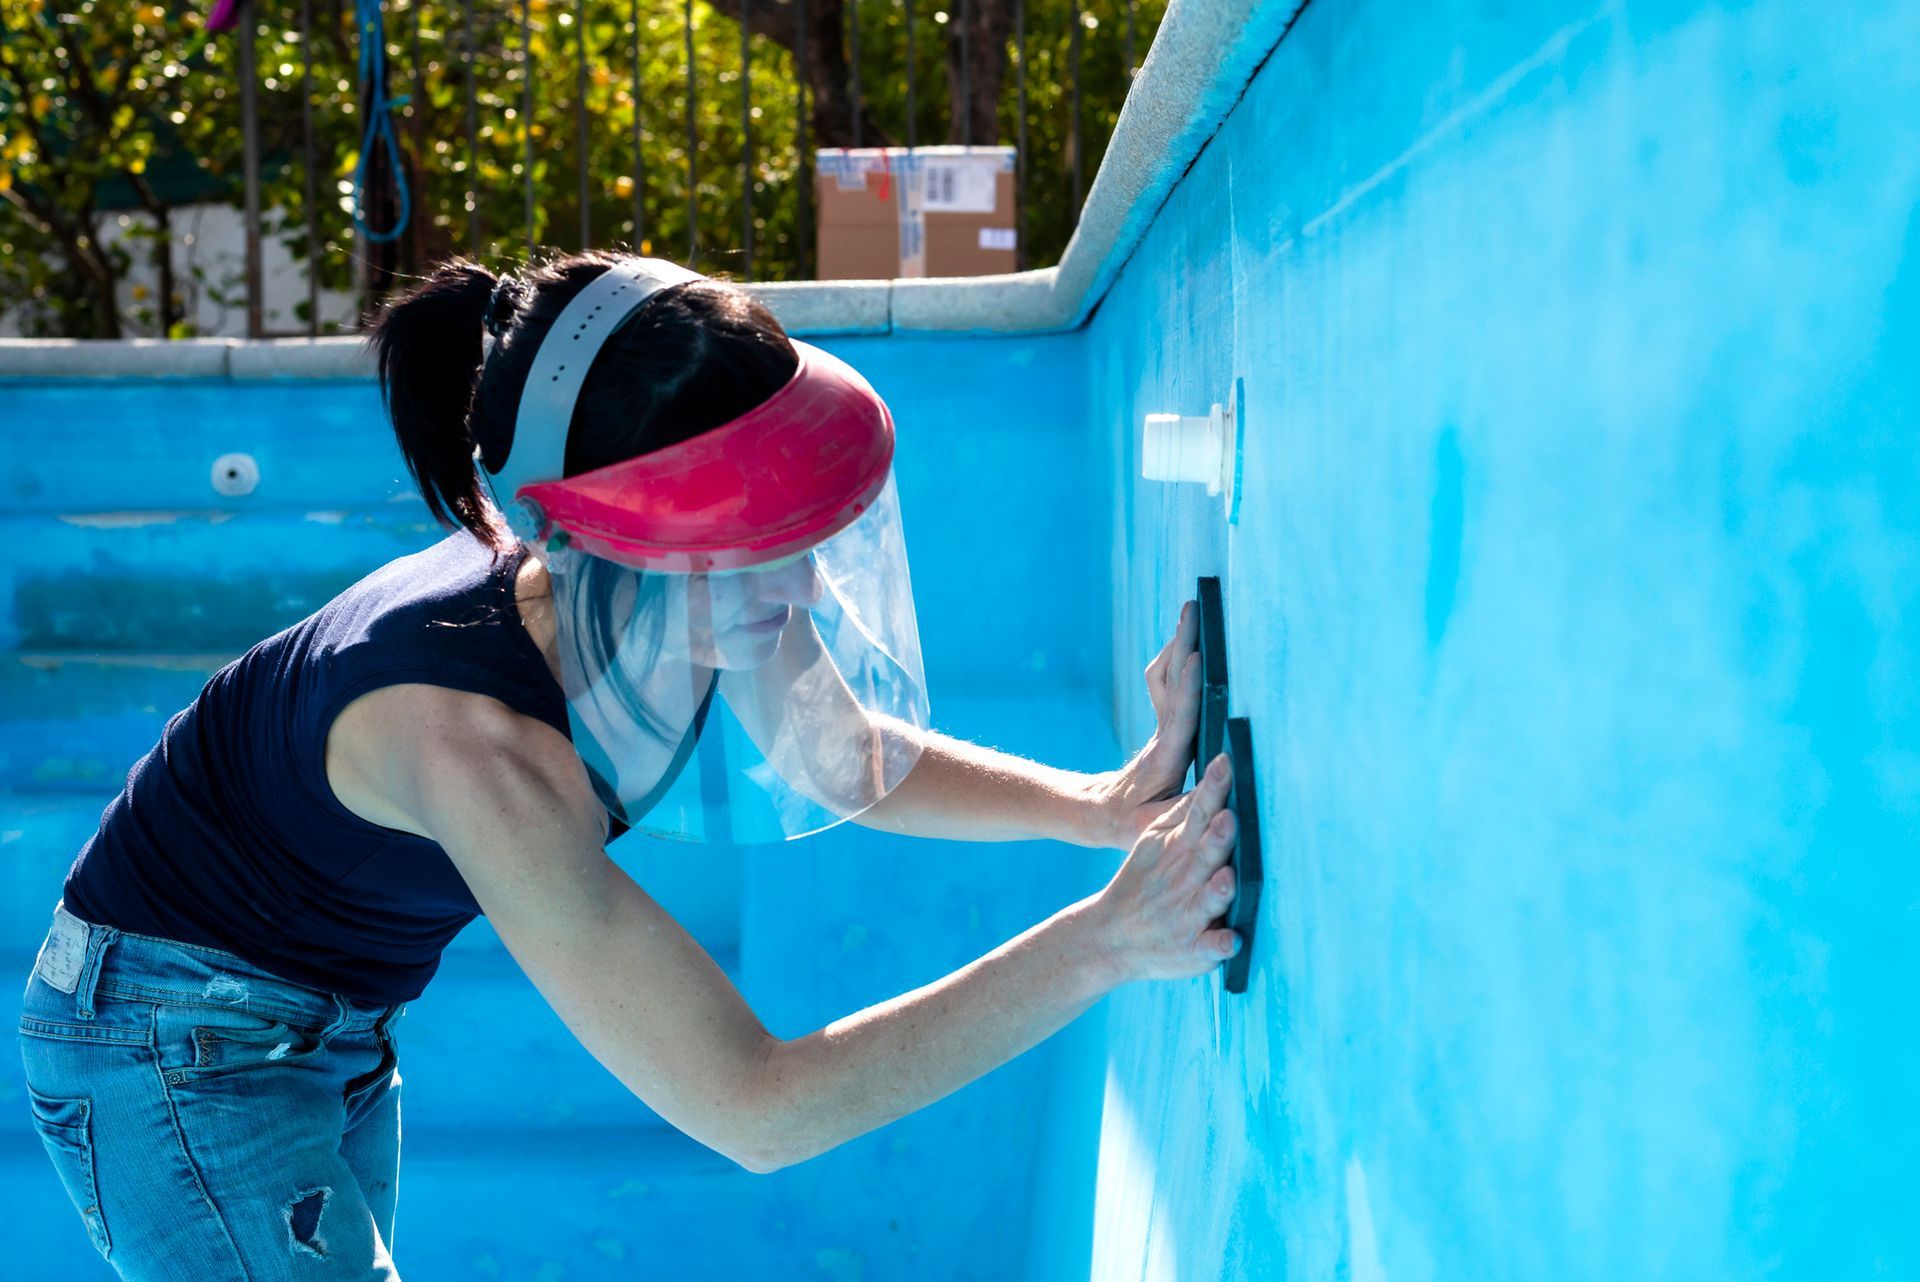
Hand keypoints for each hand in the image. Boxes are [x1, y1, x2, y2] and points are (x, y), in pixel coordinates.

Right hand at [1087, 752, 1239, 982]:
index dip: (1212, 790)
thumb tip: (1219, 770)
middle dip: (1217, 837)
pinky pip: (1208, 948)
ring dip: (1218, 890)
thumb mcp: (1155, 841)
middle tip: (1230, 818)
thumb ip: (1187, 812)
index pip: (1198, 813)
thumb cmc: (1147, 881)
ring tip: (1228, 879)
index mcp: (1178, 849)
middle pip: (1204, 855)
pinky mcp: (1192, 950)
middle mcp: (1183, 880)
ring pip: (1207, 901)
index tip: (1225, 764)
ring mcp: (1187, 915)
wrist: (1110, 936)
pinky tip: (1232, 942)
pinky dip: (1219, 945)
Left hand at [1088, 599, 1202, 846]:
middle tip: (1192, 610)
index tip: (1196, 658)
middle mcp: (1164, 736)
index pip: (1179, 717)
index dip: (1189, 688)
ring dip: (1179, 643)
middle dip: (1182, 645)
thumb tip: (1218, 791)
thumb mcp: (1154, 826)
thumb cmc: (1134, 826)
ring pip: (1165, 676)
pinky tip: (1189, 639)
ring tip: (1191, 612)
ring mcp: (1162, 727)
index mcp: (1166, 759)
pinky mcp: (1164, 724)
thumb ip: (1185, 810)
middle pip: (1170, 682)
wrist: (1102, 814)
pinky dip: (1178, 657)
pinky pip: (1167, 682)